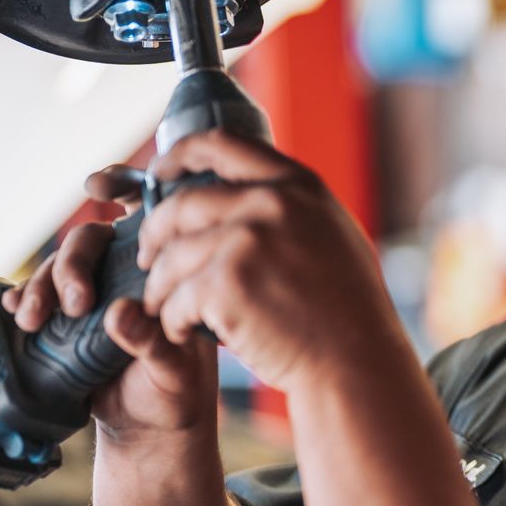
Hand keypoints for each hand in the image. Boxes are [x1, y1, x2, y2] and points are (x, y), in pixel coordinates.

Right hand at [3, 165, 218, 442]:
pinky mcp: (61, 317)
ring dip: (40, 284)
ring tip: (33, 318)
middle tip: (75, 303)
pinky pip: (34, 293)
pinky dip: (20, 296)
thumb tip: (119, 315)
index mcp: (164, 268)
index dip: (123, 185)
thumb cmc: (176, 390)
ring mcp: (90, 292)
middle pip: (89, 239)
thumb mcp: (176, 369)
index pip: (147, 210)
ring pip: (56, 265)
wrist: (148, 428)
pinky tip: (13, 307)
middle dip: (72, 264)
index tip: (98, 186)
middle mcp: (124, 271)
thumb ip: (153, 343)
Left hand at [136, 130, 405, 396]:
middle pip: (181, 205)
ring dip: (158, 286)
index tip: (160, 174)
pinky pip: (175, 297)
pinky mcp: (226, 285)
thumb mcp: (332, 235)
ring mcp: (247, 242)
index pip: (221, 145)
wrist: (357, 361)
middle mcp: (272, 204)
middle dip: (154, 234)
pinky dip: (170, 319)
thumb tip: (244, 192)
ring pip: (171, 256)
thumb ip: (292, 208)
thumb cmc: (348, 310)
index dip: (179, 155)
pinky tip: (180, 331)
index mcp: (298, 185)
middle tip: (147, 259)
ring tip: (163, 307)